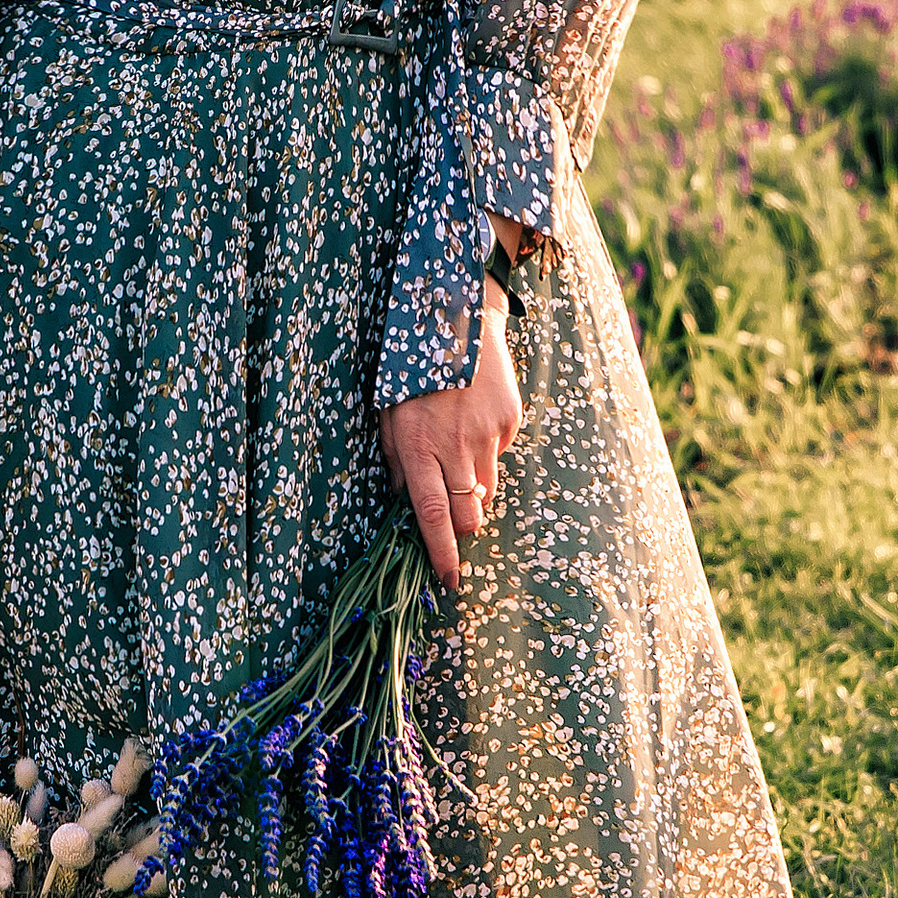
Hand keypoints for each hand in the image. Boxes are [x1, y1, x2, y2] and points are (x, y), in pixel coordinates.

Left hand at [379, 265, 523, 588]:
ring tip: (459, 461)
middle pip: (469, 514)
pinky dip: (486, 452)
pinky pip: (499, 454)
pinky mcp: (509, 420)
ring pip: (486, 488)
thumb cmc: (410, 369)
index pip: (431, 515)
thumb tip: (403, 500)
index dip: (440, 552)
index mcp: (417, 447)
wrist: (457, 317)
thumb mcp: (388, 414)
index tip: (449, 580)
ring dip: (473, 490)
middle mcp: (454, 446)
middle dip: (463, 531)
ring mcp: (487, 434)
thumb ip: (395, 461)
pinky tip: (473, 422)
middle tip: (456, 525)